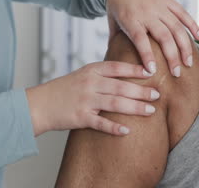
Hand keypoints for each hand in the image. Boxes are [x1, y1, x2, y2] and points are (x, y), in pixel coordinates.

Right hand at [26, 61, 159, 136]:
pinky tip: (127, 130)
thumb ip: (103, 74)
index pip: (117, 68)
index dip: (135, 70)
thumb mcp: (83, 74)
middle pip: (121, 87)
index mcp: (92, 71)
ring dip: (135, 107)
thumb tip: (128, 74)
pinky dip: (114, 127)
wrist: (40, 103)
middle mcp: (90, 83)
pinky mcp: (80, 117)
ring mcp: (85, 100)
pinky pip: (101, 123)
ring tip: (150, 111)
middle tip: (157, 95)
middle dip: (141, 91)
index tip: (151, 72)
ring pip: (115, 104)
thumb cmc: (65, 89)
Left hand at [106, 0, 198, 76]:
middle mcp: (147, 12)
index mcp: (130, 19)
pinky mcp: (168, 0)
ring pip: (177, 27)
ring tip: (188, 63)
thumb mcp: (112, 22)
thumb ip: (115, 41)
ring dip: (185, 46)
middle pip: (163, 36)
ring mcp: (159, 5)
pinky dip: (193, 25)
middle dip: (172, 56)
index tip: (152, 71)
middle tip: (176, 73)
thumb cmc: (117, 5)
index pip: (140, 40)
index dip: (147, 56)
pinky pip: (183, 13)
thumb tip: (114, 64)